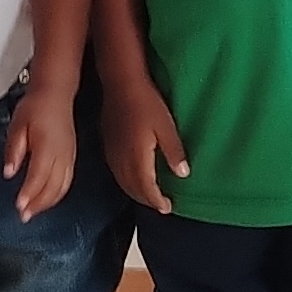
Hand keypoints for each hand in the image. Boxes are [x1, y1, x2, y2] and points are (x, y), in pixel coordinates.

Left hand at [3, 80, 80, 221]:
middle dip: (38, 205)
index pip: (38, 177)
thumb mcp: (17, 125)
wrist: (55, 93)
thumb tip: (9, 171)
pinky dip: (57, 194)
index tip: (19, 207)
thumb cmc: (37, 107)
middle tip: (24, 216)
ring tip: (34, 212)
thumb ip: (13, 150)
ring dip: (48, 203)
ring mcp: (69, 157)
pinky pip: (67, 181)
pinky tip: (48, 199)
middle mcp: (61, 155)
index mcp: (47, 147)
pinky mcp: (71, 157)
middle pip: (52, 188)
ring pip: (62, 187)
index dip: (29, 194)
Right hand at [101, 75, 190, 213]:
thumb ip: (174, 152)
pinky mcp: (108, 146)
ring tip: (149, 196)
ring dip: (136, 193)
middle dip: (147, 200)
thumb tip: (183, 174)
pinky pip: (116, 173)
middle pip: (134, 190)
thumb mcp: (166, 127)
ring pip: (123, 183)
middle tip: (161, 205)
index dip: (157, 201)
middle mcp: (122, 161)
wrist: (121, 84)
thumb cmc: (146, 102)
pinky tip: (133, 178)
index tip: (168, 207)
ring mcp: (112, 153)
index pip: (147, 189)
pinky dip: (126, 182)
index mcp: (138, 159)